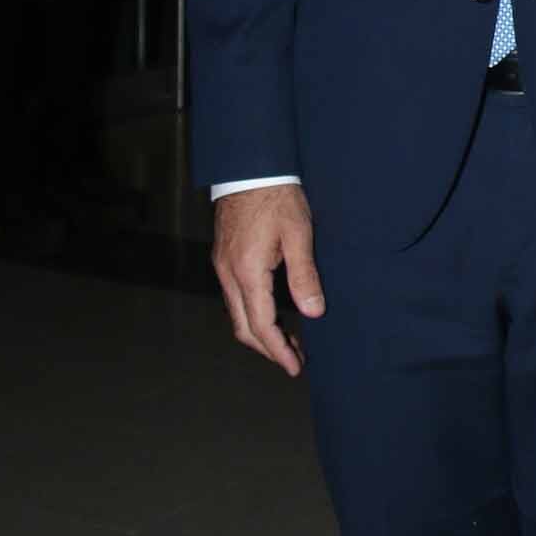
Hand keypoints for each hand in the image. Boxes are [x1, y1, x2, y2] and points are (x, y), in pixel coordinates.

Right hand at [212, 182, 324, 376]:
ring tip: (290, 338)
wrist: (249, 168)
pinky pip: (235, 298)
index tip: (295, 367)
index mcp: (248, 272)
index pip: (261, 325)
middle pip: (244, 327)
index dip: (278, 351)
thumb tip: (313, 312)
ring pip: (237, 314)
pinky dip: (253, 313)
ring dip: (261, 332)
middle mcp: (229, 274)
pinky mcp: (224, 258)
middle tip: (295, 358)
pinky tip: (274, 311)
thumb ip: (304, 276)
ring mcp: (223, 266)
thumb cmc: (277, 197)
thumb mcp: (299, 235)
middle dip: (268, 348)